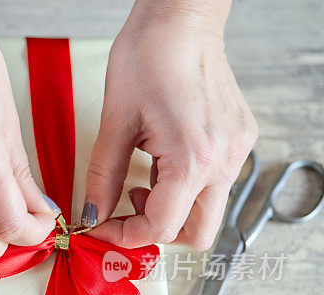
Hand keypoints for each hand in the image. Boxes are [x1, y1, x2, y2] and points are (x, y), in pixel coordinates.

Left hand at [84, 0, 257, 249]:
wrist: (181, 19)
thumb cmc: (149, 56)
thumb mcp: (114, 123)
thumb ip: (102, 178)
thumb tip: (92, 215)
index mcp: (193, 159)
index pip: (161, 228)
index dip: (123, 236)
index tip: (99, 228)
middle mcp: (224, 160)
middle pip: (195, 234)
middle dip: (154, 233)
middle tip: (121, 214)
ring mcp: (236, 150)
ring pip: (206, 212)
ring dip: (169, 210)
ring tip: (138, 183)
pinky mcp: (238, 140)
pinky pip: (214, 185)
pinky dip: (183, 189)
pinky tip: (158, 164)